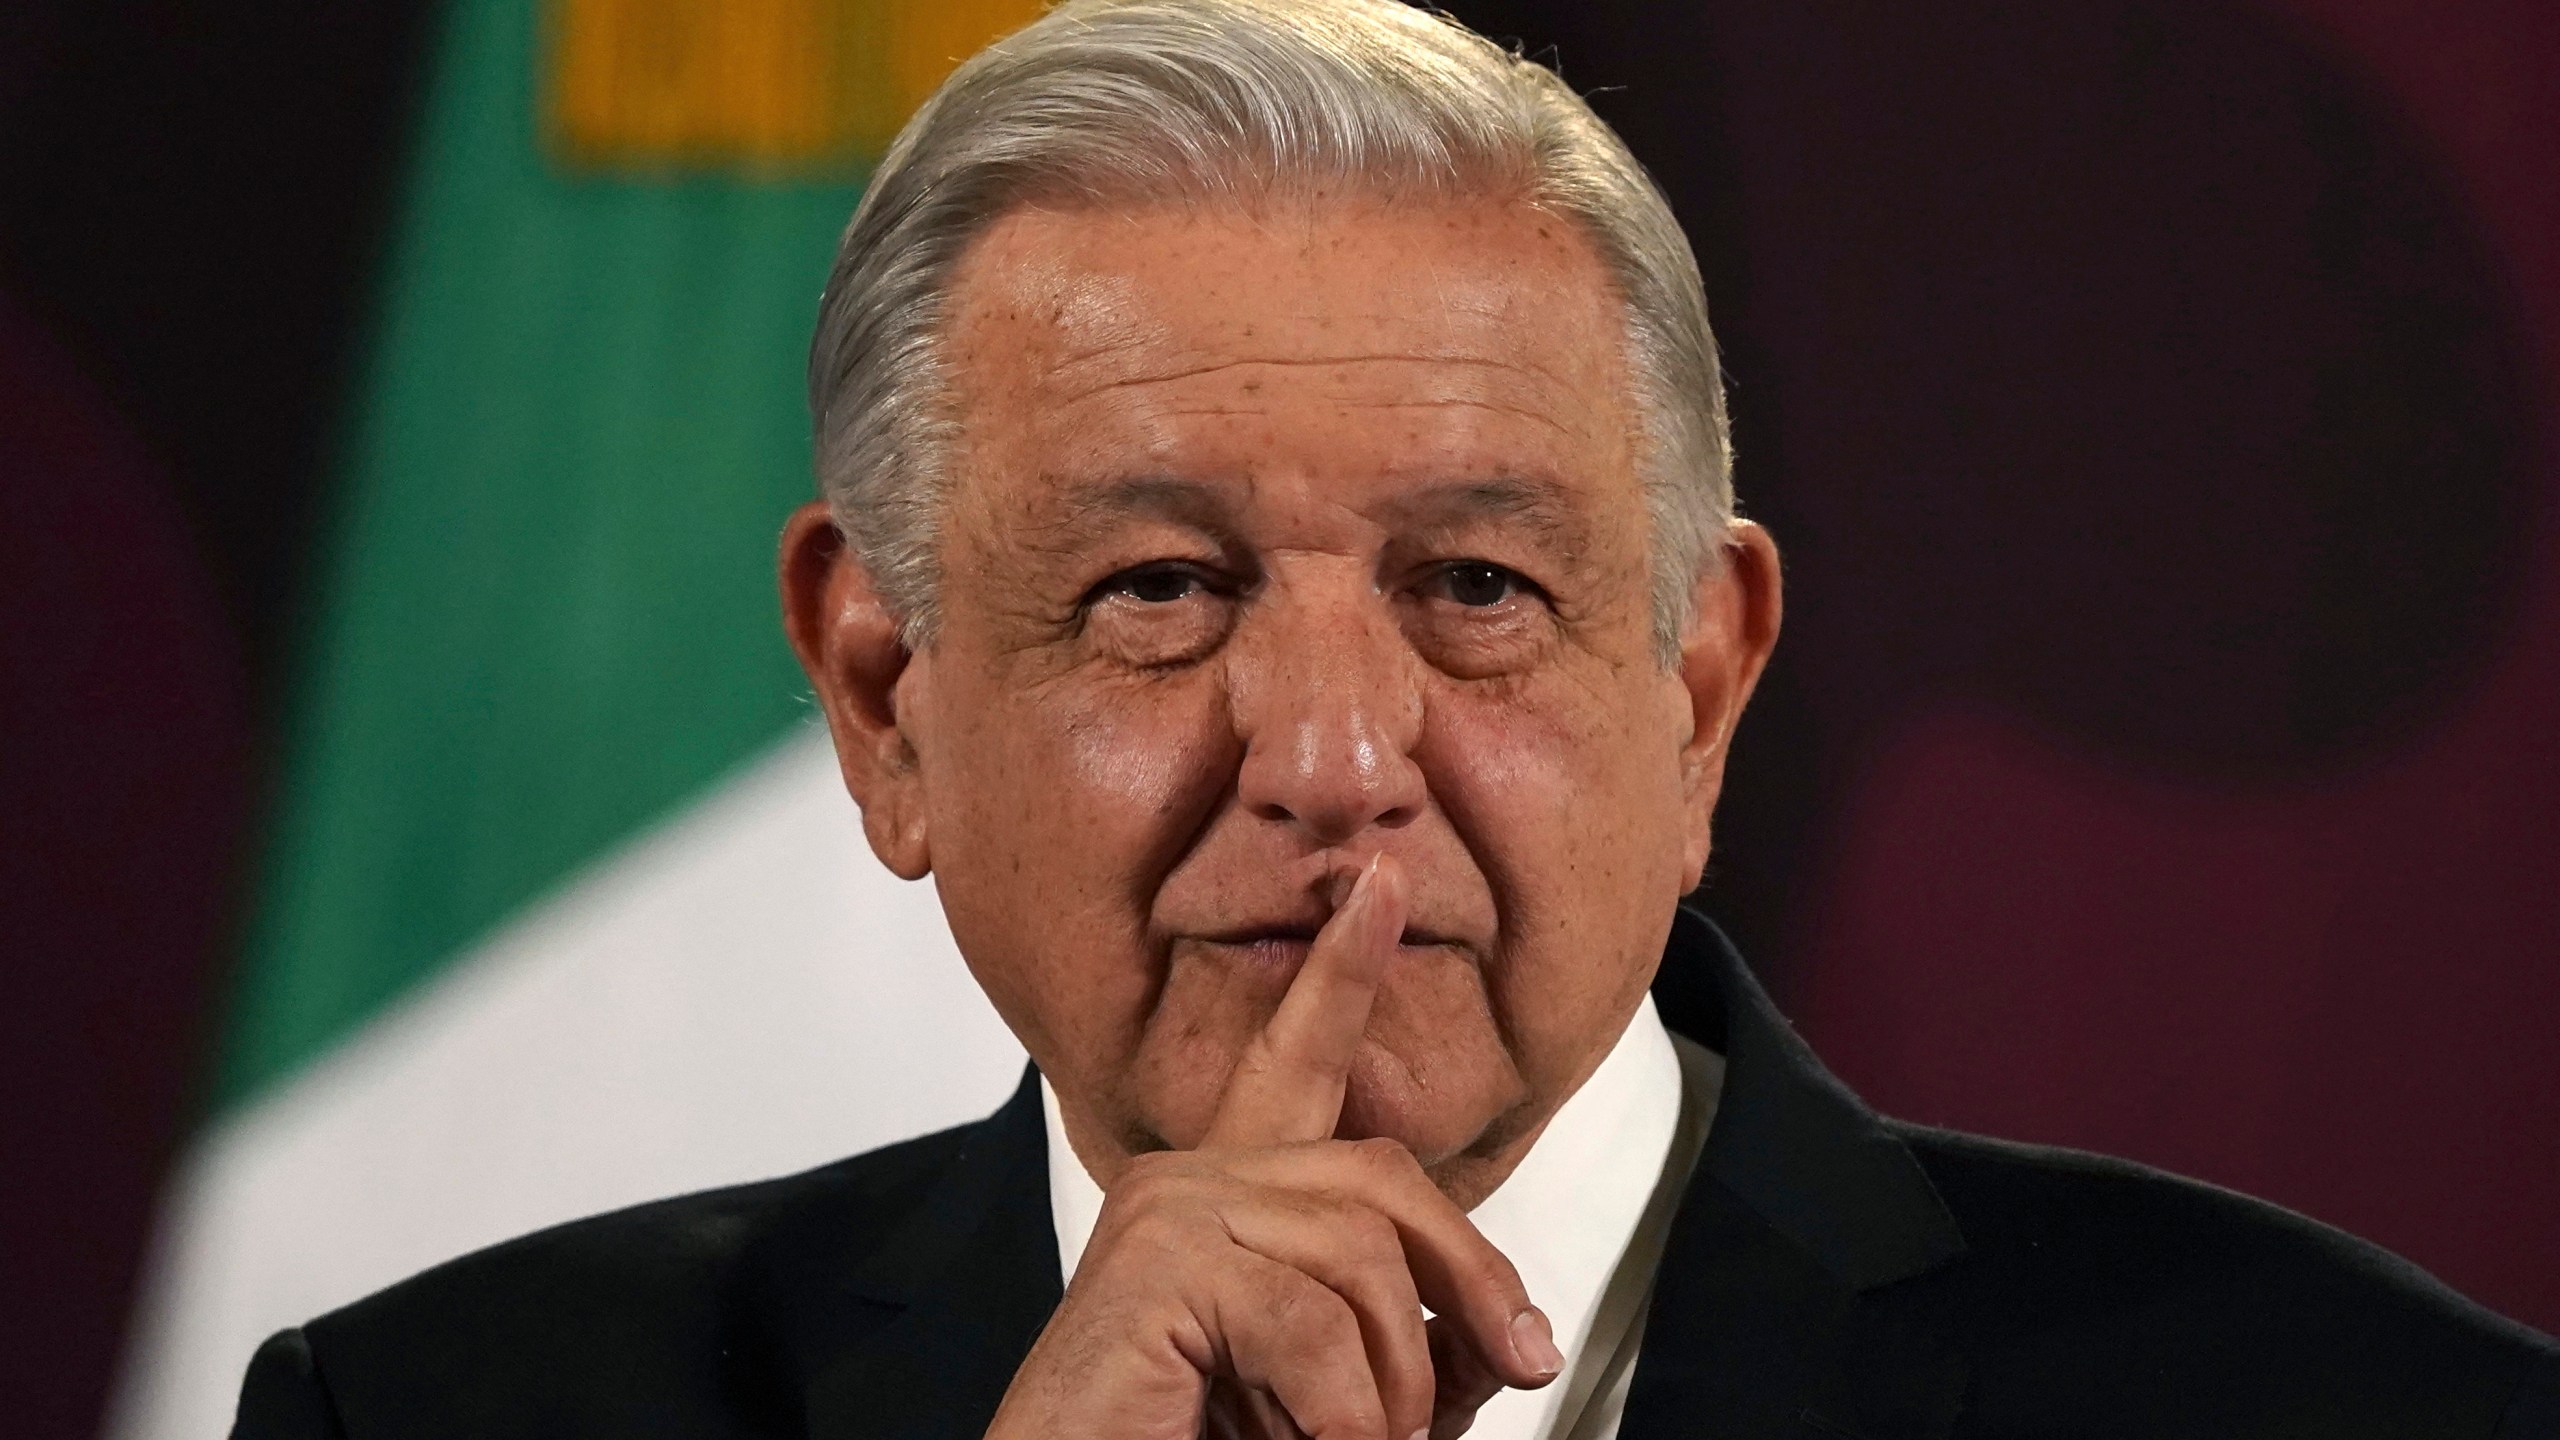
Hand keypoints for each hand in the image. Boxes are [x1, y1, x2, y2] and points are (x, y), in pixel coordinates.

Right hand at [985, 854, 1563, 1439]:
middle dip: (1470, 1280)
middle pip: (1382, 1179)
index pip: (1292, 1064)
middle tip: (1513, 1369)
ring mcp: (1165, 1213)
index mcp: (1225, 1206)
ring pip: (1361, 1255)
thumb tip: (1508, 1342)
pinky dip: (1341, 1414)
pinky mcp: (1153, 1266)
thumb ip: (1414, 1350)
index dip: (1342, 973)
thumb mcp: (1341, 1403)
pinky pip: (1310, 1322)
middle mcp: (1185, 1184)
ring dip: (1392, 1386)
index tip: (1382, 884)